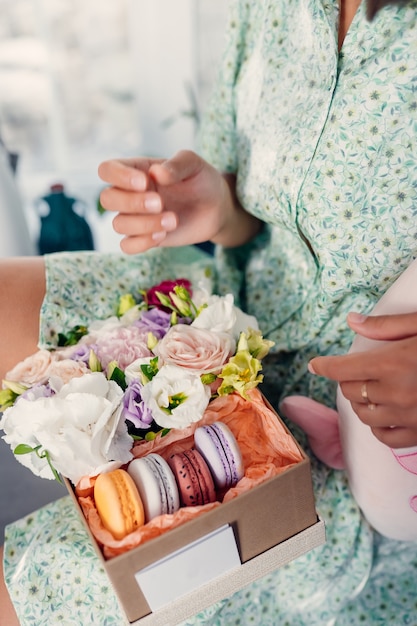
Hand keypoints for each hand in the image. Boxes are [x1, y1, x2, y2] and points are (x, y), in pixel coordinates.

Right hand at [98, 150, 260, 253]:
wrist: (217, 208)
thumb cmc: (202, 180)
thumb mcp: (194, 164)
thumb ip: (177, 164)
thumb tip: (157, 174)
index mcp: (136, 170)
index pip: (107, 169)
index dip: (119, 176)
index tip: (145, 182)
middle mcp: (130, 194)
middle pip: (107, 199)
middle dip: (132, 202)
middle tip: (160, 203)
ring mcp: (136, 217)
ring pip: (118, 224)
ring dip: (144, 224)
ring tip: (174, 220)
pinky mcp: (146, 238)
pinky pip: (127, 246)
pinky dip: (141, 242)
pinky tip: (163, 235)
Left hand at [309, 312, 416, 447]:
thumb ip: (386, 326)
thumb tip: (352, 321)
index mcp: (393, 364)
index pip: (342, 369)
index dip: (324, 365)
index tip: (314, 364)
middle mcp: (397, 394)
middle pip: (350, 390)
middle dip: (348, 378)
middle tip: (360, 367)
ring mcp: (410, 418)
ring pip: (364, 415)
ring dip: (361, 400)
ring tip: (373, 388)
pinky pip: (385, 437)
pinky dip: (378, 425)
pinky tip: (386, 412)